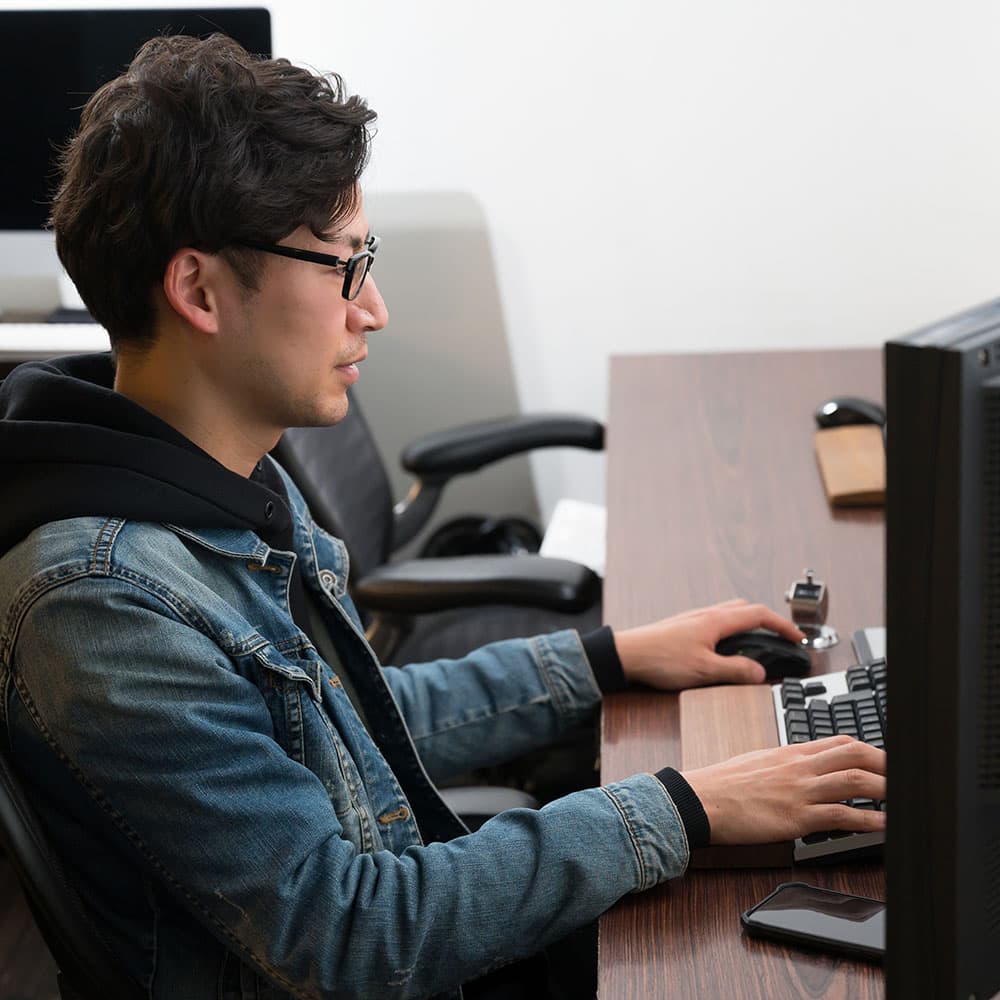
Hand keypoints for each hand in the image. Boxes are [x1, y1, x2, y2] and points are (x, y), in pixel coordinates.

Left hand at [613, 598, 804, 689]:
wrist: (627, 655)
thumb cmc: (660, 659)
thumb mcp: (705, 670)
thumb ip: (736, 670)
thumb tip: (760, 671)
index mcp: (716, 621)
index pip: (759, 615)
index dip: (783, 625)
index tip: (797, 637)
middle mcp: (707, 614)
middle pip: (746, 609)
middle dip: (768, 622)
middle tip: (781, 638)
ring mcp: (694, 619)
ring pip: (730, 614)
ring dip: (748, 625)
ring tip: (758, 644)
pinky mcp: (684, 627)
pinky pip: (716, 622)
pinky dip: (731, 630)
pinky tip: (726, 647)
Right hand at [682, 735, 886, 844]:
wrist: (700, 800)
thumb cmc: (722, 784)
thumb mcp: (756, 762)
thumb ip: (783, 764)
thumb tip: (801, 769)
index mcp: (789, 752)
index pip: (838, 741)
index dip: (868, 749)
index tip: (883, 760)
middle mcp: (799, 767)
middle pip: (854, 753)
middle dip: (885, 762)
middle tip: (905, 775)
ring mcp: (799, 790)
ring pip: (854, 780)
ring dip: (885, 788)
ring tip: (906, 798)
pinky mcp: (796, 817)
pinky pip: (840, 815)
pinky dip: (868, 820)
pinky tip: (884, 825)